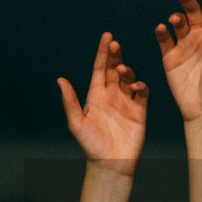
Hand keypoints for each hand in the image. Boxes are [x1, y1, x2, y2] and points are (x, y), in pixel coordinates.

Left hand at [57, 33, 148, 176]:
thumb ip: (70, 101)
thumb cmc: (91, 146)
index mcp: (95, 95)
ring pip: (128, 78)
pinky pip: (141, 93)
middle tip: (114, 44)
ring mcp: (126, 102)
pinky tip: (134, 85)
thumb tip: (60, 80)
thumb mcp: (76, 123)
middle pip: (114, 69)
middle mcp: (111, 95)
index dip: (103, 52)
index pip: (100, 69)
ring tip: (121, 69)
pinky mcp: (139, 111)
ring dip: (126, 71)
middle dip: (115, 56)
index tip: (107, 37)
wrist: (110, 164)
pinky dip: (140, 85)